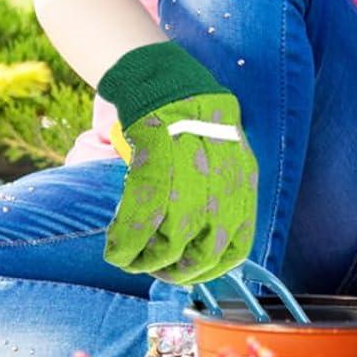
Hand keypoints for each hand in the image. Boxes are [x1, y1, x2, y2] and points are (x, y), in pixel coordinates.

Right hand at [98, 42, 257, 285]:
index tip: (188, 273)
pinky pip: (136, 228)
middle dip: (176, 273)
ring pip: (167, 249)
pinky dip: (123, 246)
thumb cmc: (195, 122)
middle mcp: (222, 189)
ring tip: (131, 259)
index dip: (210, 271)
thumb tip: (204, 236)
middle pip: (202, 257)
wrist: (169, 84)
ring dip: (145, 263)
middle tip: (155, 270)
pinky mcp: (154, 174)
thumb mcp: (227, 159)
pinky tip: (114, 248)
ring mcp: (189, 183)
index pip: (236, 249)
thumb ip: (223, 195)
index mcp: (242, 187)